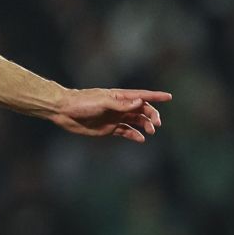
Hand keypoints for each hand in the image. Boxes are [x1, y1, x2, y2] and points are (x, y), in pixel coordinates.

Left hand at [51, 88, 171, 141]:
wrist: (64, 111)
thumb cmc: (82, 102)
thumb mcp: (102, 102)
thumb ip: (121, 104)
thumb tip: (140, 102)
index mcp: (119, 96)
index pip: (142, 95)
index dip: (156, 96)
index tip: (169, 97)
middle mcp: (119, 106)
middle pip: (142, 110)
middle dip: (152, 116)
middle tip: (156, 124)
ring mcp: (115, 118)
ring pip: (135, 121)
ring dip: (145, 125)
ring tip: (151, 132)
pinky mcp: (108, 128)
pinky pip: (125, 132)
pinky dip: (134, 135)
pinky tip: (141, 139)